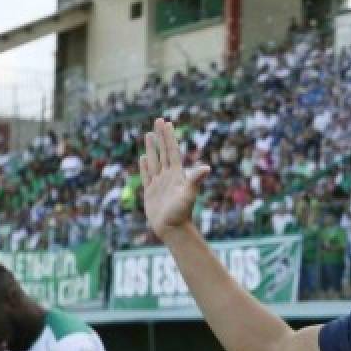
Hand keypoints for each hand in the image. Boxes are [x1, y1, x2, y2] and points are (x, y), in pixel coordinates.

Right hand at [141, 118, 210, 241]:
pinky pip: (147, 175)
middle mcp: (168, 176)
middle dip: (160, 136)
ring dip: (152, 148)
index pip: (172, 150)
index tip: (167, 122)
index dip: (169, 137)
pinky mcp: (151, 192)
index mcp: (177, 174)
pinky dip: (145, 166)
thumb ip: (195, 180)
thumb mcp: (188, 195)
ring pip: (154, 161)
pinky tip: (144, 158)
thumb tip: (206, 168)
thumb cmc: (181, 213)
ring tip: (149, 134)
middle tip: (158, 120)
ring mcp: (159, 183)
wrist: (173, 229)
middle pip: (163, 152)